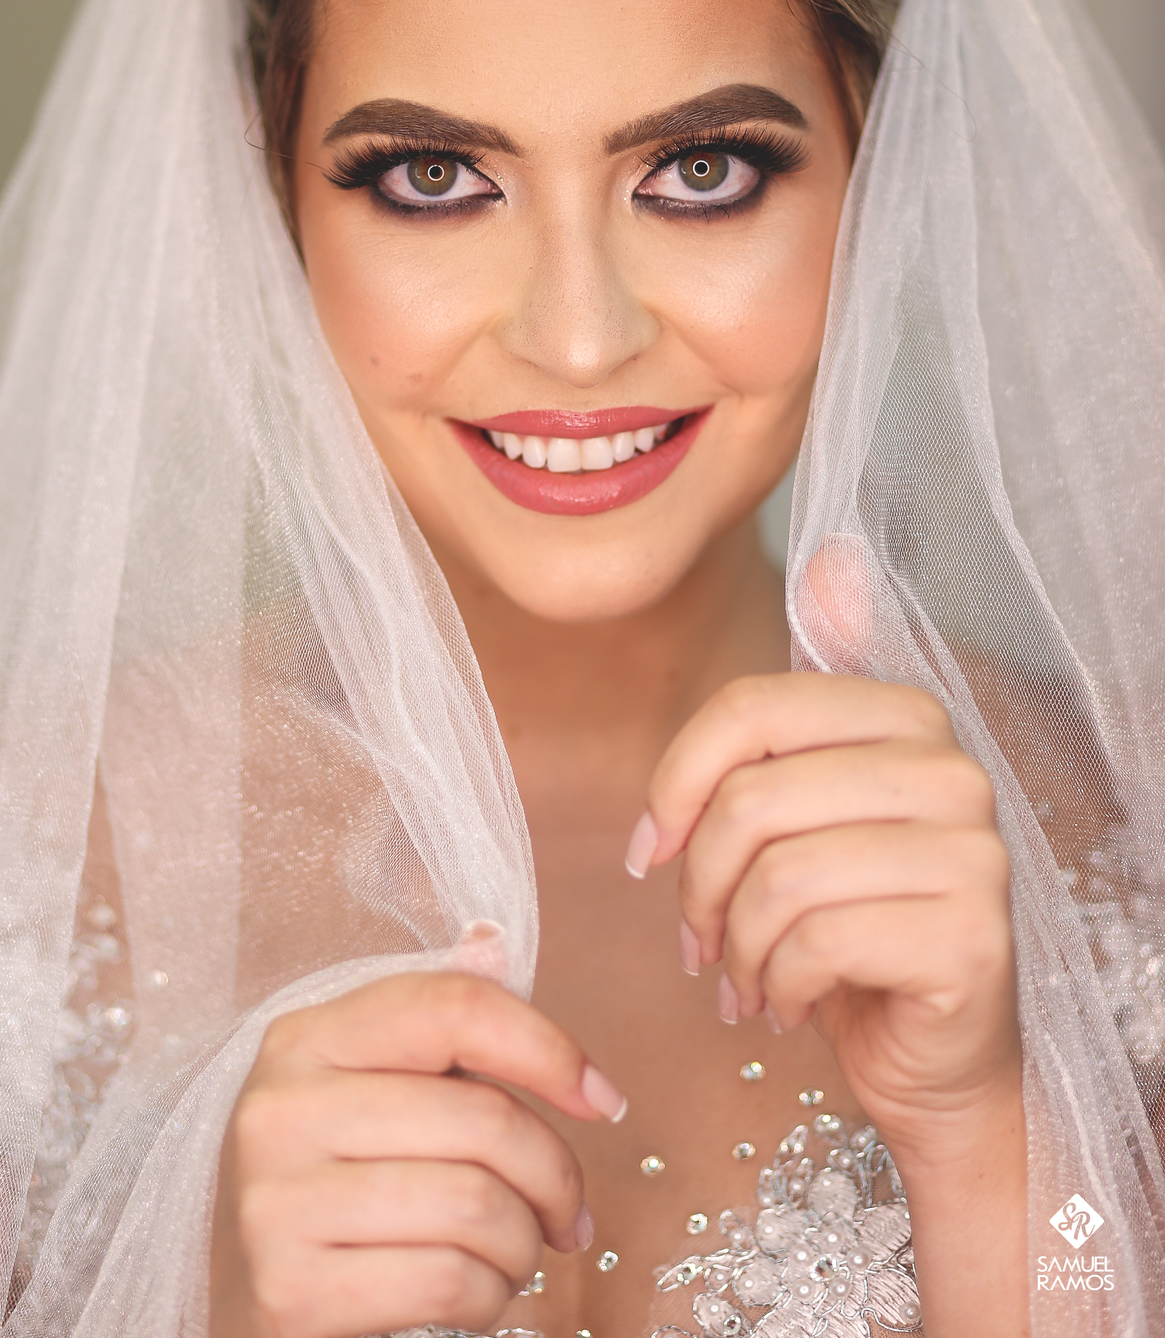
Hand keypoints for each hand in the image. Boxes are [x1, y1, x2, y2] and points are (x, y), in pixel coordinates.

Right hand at [210, 968, 623, 1337]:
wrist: (239, 1304)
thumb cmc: (332, 1187)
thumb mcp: (367, 1089)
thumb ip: (432, 1022)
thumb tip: (492, 943)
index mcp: (306, 1038)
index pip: (454, 1007)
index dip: (549, 1049)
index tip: (602, 1098)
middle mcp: (279, 1108)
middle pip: (482, 1118)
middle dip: (555, 1175)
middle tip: (566, 1211)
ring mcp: (276, 1202)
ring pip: (475, 1205)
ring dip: (524, 1242)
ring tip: (517, 1252)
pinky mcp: (290, 1293)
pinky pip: (447, 1281)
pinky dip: (490, 1298)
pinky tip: (478, 1292)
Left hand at [626, 670, 1019, 1155]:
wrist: (935, 1061)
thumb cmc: (850, 931)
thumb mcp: (804, 814)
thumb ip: (801, 708)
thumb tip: (830, 565)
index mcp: (907, 718)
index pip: (752, 710)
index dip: (677, 783)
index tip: (651, 847)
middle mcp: (954, 771)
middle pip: (753, 800)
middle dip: (699, 886)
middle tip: (698, 939)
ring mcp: (975, 854)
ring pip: (780, 877)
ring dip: (737, 946)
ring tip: (745, 976)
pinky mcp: (973, 937)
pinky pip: (818, 942)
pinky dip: (778, 986)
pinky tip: (792, 1004)